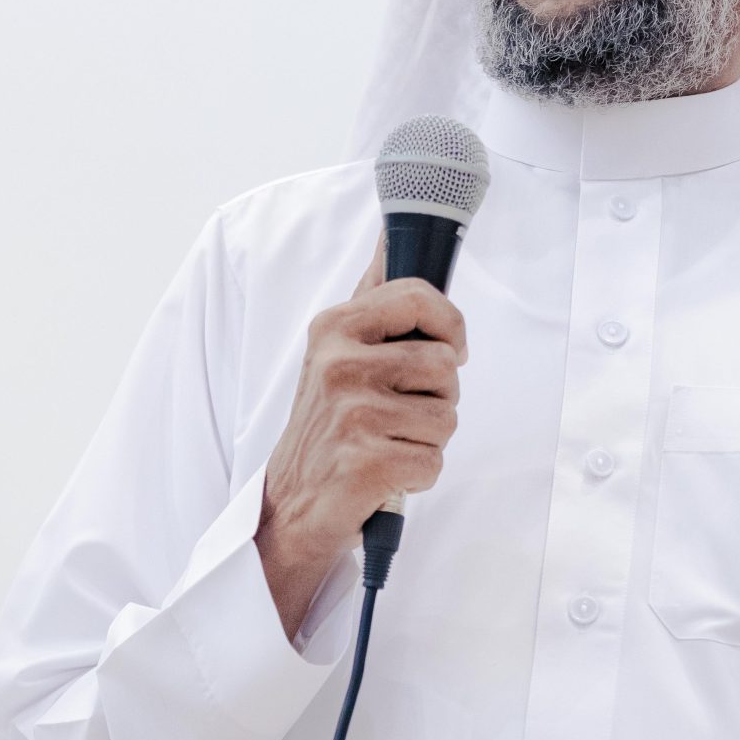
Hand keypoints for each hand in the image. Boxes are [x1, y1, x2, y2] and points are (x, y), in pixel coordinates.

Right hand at [257, 243, 467, 639]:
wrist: (291, 505)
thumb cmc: (328, 428)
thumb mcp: (338, 354)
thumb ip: (372, 302)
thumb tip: (389, 234)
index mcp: (333, 328)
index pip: (419, 297)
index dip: (448, 326)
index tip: (446, 349)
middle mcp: (338, 364)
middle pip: (444, 365)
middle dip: (437, 396)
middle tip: (397, 414)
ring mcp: (351, 413)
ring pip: (446, 416)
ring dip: (427, 439)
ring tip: (387, 443)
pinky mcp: (366, 461)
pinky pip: (433, 460)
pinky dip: (418, 475)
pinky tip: (384, 474)